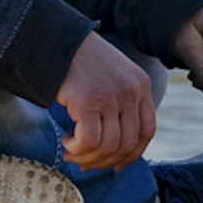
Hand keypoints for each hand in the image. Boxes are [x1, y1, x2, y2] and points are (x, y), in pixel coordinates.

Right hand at [54, 30, 156, 169]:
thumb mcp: (112, 77)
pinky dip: (78, 149)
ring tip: (71, 152)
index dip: (132, 154)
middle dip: (105, 161)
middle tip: (84, 163)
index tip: (115, 164)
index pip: (147, 131)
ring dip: (88, 157)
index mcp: (141, 85)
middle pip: (128, 143)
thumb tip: (116, 151)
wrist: (55, 38)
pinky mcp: (89, 100)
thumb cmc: (79, 61)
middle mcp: (131, 91)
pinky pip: (90, 141)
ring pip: (109, 146)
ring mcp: (112, 95)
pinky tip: (67, 142)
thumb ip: (121, 105)